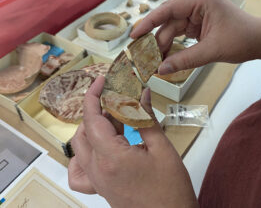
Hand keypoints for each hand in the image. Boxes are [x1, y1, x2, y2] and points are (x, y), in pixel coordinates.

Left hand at [68, 76, 197, 207]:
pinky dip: (82, 154)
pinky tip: (98, 148)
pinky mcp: (99, 189)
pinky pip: (79, 171)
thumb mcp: (161, 148)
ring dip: (92, 127)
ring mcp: (96, 181)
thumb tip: (142, 93)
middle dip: (97, 110)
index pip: (92, 119)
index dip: (93, 96)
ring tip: (113, 120)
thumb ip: (146, 118)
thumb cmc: (170, 187)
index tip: (100, 80)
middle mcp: (96, 169)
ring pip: (79, 147)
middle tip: (117, 100)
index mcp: (110, 157)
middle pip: (84, 131)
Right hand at [131, 0, 260, 73]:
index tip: (134, 35)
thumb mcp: (212, 51)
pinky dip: (173, 45)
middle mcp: (196, 4)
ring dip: (164, 44)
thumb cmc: (243, 40)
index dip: (149, 22)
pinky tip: (166, 56)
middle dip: (156, 38)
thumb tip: (161, 70)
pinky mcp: (198, 24)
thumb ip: (184, 60)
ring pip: (172, 28)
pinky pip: (180, 33)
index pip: (168, 9)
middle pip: (168, 20)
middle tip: (144, 55)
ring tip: (155, 61)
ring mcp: (197, 13)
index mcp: (201, 1)